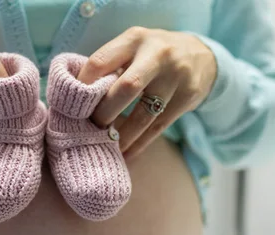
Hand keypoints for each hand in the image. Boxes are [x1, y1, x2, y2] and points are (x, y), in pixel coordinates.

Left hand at [78, 27, 216, 159]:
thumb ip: (109, 67)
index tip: (73, 105)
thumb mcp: (132, 49)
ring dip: (122, 136)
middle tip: (92, 127)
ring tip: (106, 147)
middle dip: (104, 113)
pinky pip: (157, 127)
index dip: (83, 86)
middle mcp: (157, 55)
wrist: (201, 56)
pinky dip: (139, 144)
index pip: (100, 62)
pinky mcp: (187, 98)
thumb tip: (75, 98)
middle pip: (126, 88)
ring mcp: (175, 77)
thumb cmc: (151, 56)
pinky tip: (125, 154)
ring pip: (143, 114)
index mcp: (134, 39)